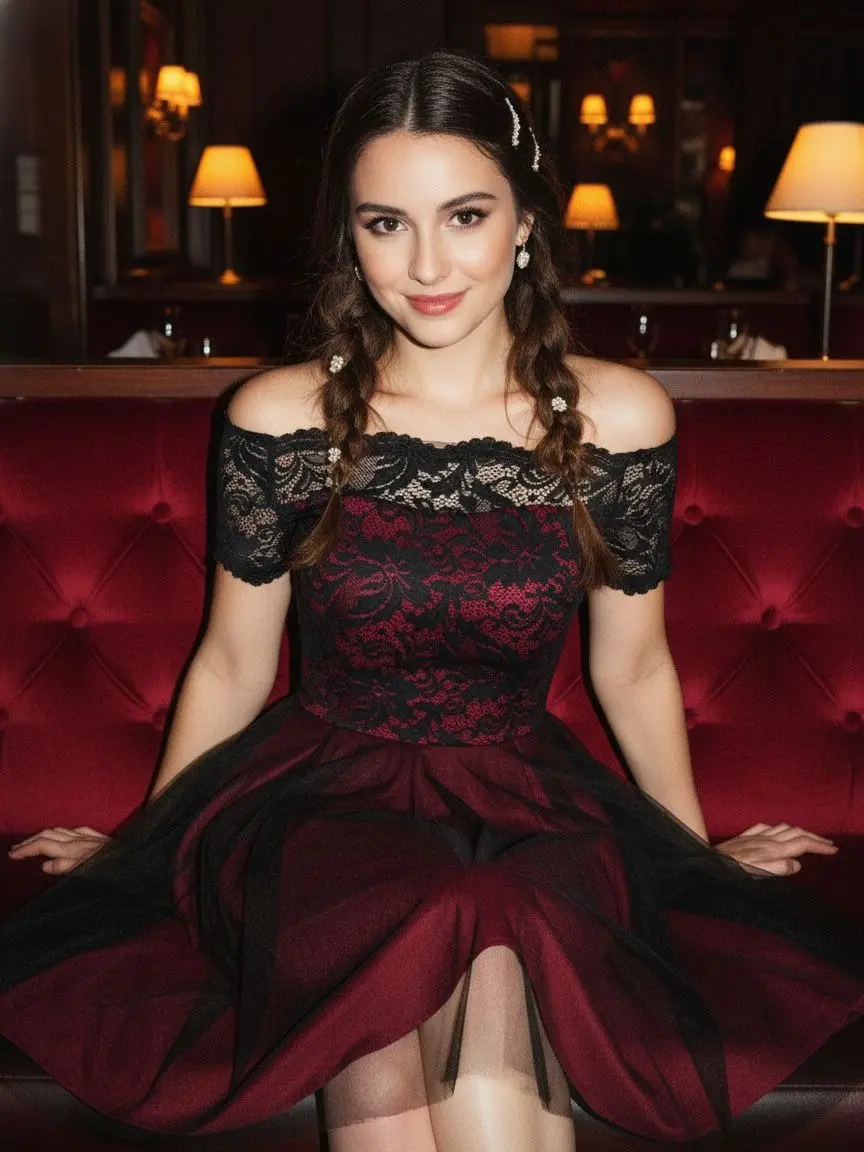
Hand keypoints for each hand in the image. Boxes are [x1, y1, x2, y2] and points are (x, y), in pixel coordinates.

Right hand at [8, 826, 109, 874]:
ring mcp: (90, 837)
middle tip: (15, 850)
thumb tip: (45, 865)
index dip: (26, 849)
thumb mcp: (89, 872)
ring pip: (61, 830)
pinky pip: (77, 830)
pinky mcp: (99, 837)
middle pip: (48, 835)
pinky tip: (64, 835)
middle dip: (30, 841)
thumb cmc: (114, 870)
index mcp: (74, 850)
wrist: (138, 859)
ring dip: (43, 835)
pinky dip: (63, 832)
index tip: (12, 856)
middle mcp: (80, 840)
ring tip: (32, 842)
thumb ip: (67, 867)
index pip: (43, 845)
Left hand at [715, 822, 837, 875]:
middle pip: (796, 833)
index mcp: (771, 850)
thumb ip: (777, 869)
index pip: (801, 844)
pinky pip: (764, 827)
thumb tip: (797, 865)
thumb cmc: (729, 874)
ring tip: (809, 837)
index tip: (833, 850)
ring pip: (782, 828)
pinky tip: (776, 831)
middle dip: (814, 837)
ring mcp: (753, 837)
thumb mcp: (755, 875)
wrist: (704, 864)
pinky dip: (778, 828)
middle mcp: (764, 840)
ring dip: (799, 831)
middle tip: (829, 844)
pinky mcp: (743, 837)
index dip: (818, 846)